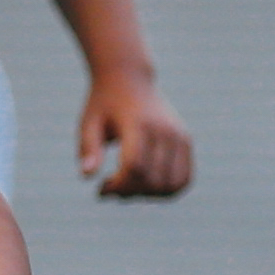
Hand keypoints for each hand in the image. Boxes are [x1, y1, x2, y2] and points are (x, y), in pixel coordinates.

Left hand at [77, 69, 193, 198]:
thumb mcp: (88, 122)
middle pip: (153, 181)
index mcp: (138, 124)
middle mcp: (165, 130)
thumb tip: (87, 176)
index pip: (135, 167)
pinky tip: (145, 184)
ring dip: (149, 196)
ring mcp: (180, 136)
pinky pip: (184, 179)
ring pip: (173, 185)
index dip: (118, 186)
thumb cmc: (104, 104)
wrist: (129, 78)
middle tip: (111, 186)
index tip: (101, 187)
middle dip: (130, 193)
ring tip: (129, 185)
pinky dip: (167, 191)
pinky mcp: (186, 141)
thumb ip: (88, 148)